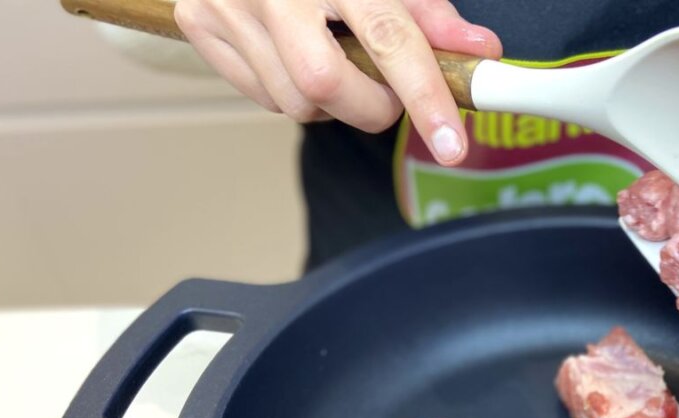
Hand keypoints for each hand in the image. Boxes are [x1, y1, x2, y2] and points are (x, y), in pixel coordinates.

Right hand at [174, 0, 501, 163]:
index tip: (451, 143)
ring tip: (336, 58)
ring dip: (332, 102)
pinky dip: (293, 92)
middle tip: (385, 86)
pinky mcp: (198, 23)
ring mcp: (227, 6)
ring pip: (295, 103)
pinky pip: (262, 96)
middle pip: (327, 85)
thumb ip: (428, 12)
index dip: (426, 96)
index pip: (388, 39)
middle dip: (371, 104)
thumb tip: (480, 51)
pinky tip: (296, 55)